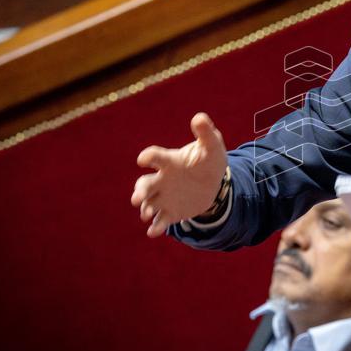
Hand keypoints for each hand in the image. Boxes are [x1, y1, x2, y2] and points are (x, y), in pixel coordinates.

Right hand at [131, 112, 228, 237]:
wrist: (213, 182)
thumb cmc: (208, 159)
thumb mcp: (212, 146)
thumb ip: (206, 133)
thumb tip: (199, 117)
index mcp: (169, 161)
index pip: (155, 157)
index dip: (148, 157)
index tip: (143, 159)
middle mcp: (162, 180)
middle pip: (145, 184)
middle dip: (140, 191)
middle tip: (137, 198)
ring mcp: (164, 197)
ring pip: (148, 204)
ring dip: (145, 209)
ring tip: (146, 215)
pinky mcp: (171, 212)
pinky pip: (160, 220)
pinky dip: (156, 227)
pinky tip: (153, 232)